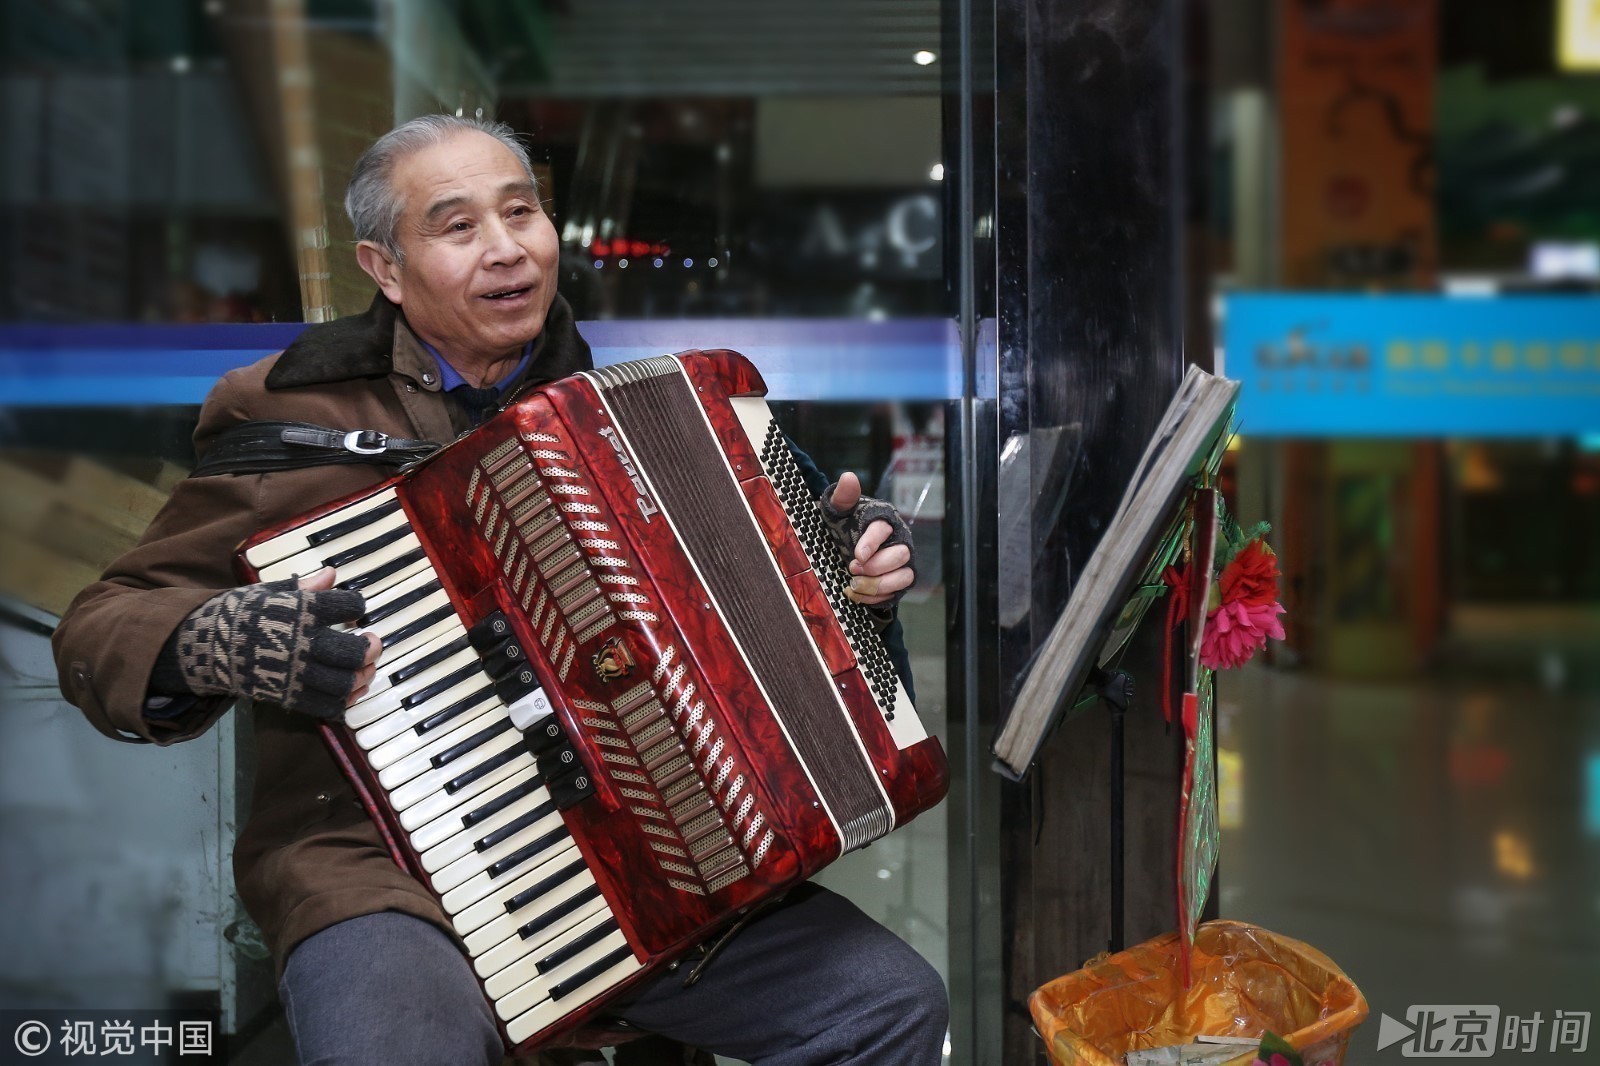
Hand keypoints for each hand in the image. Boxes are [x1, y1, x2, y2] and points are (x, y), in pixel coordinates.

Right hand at [172, 567, 381, 717]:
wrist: (203, 647)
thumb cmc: (237, 615)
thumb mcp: (267, 592)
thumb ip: (303, 587)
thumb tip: (331, 573)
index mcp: (300, 612)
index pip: (347, 605)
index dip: (356, 605)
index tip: (354, 608)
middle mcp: (302, 644)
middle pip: (353, 652)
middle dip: (370, 648)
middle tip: (372, 643)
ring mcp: (296, 674)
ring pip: (344, 683)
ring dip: (362, 677)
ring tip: (365, 669)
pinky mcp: (289, 697)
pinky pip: (327, 706)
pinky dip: (344, 702)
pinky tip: (351, 691)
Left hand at [823, 472, 914, 605]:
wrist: (844, 546)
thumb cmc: (845, 524)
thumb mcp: (839, 510)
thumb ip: (844, 496)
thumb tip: (849, 477)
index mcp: (885, 519)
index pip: (884, 529)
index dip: (872, 543)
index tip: (857, 555)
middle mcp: (900, 540)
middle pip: (900, 555)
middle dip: (876, 565)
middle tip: (853, 568)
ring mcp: (902, 562)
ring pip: (904, 576)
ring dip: (879, 584)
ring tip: (855, 584)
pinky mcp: (899, 581)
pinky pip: (897, 593)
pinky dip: (877, 598)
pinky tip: (857, 595)